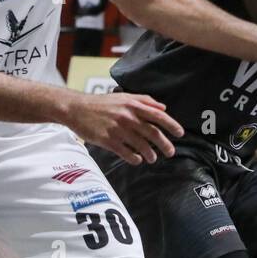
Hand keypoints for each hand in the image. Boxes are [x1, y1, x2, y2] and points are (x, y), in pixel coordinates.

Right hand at [65, 92, 183, 165]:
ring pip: (140, 145)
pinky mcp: (107, 140)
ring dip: (149, 154)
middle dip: (164, 144)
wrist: (76, 108)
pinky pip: (125, 152)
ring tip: (153, 158)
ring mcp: (117, 129)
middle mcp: (128, 117)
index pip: (158, 116)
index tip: (180, 134)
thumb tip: (164, 107)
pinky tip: (137, 160)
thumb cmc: (102, 103)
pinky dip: (134, 158)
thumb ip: (145, 100)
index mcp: (133, 105)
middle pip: (152, 133)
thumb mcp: (124, 97)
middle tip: (171, 152)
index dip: (171, 125)